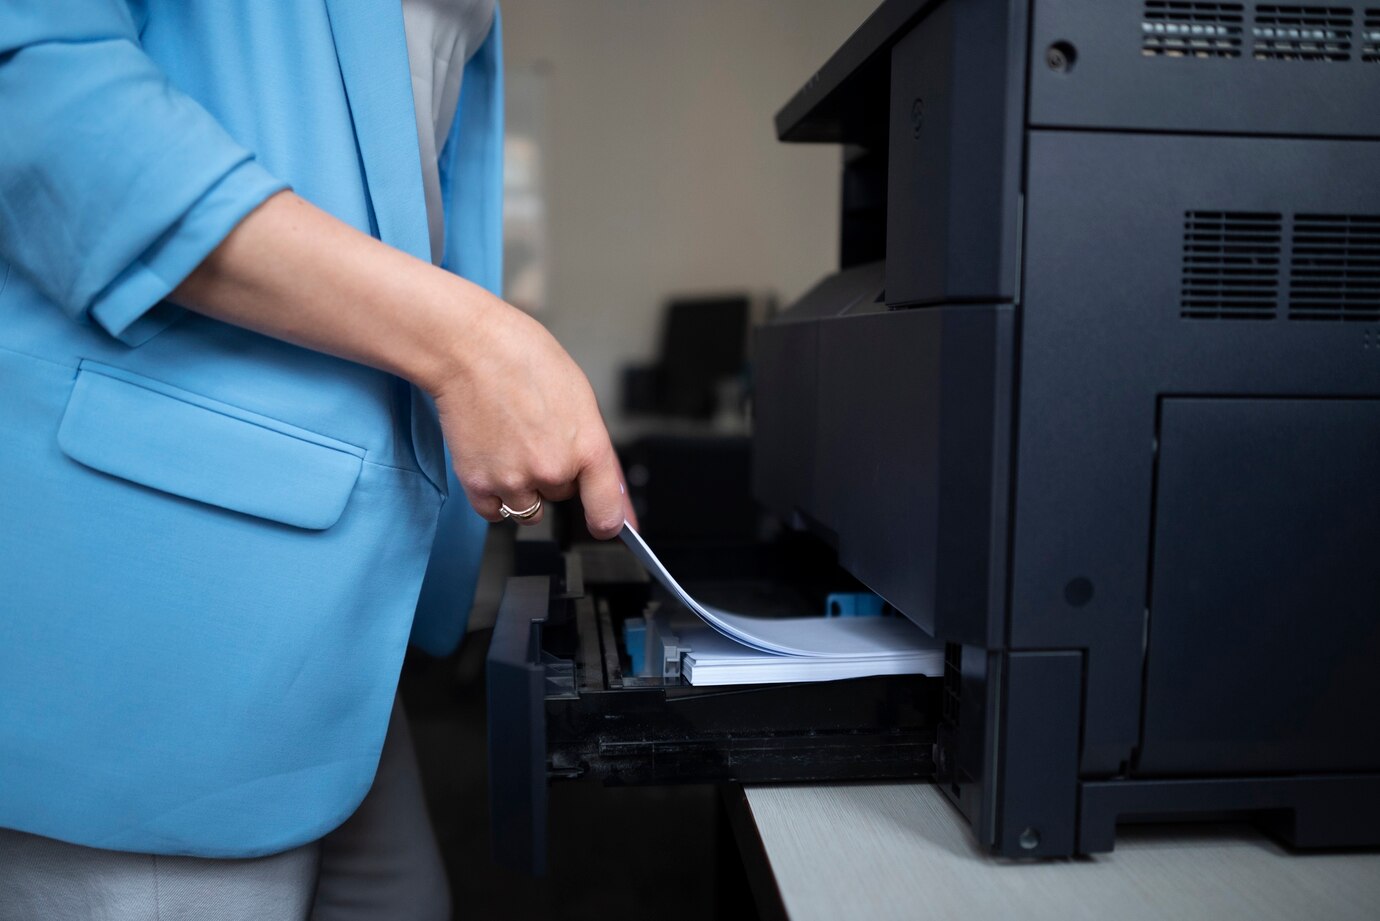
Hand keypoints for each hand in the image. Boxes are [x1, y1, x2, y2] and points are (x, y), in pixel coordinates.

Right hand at [431, 289, 626, 537]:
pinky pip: (494, 512)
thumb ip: (592, 445)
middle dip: (553, 473)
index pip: (608, 509)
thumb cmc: (523, 360)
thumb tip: (604, 485)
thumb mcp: (580, 397)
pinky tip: (492, 459)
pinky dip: (494, 495)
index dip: (611, 523)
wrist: (469, 348)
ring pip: (528, 508)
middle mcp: (553, 470)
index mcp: (587, 447)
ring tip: (510, 444)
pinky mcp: (478, 484)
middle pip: (562, 495)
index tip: (610, 528)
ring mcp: (514, 481)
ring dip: (523, 487)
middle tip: (535, 434)